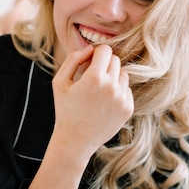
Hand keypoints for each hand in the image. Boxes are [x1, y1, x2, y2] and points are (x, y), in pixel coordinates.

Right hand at [51, 44, 133, 160]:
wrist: (76, 140)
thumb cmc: (65, 109)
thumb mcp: (60, 82)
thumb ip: (73, 59)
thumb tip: (90, 48)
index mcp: (94, 77)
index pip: (105, 50)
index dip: (96, 53)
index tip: (89, 62)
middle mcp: (111, 86)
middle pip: (115, 60)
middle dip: (104, 64)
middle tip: (92, 77)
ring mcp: (122, 98)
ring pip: (123, 74)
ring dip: (112, 77)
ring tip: (98, 91)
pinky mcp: (128, 108)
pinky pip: (126, 89)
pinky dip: (117, 91)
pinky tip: (104, 102)